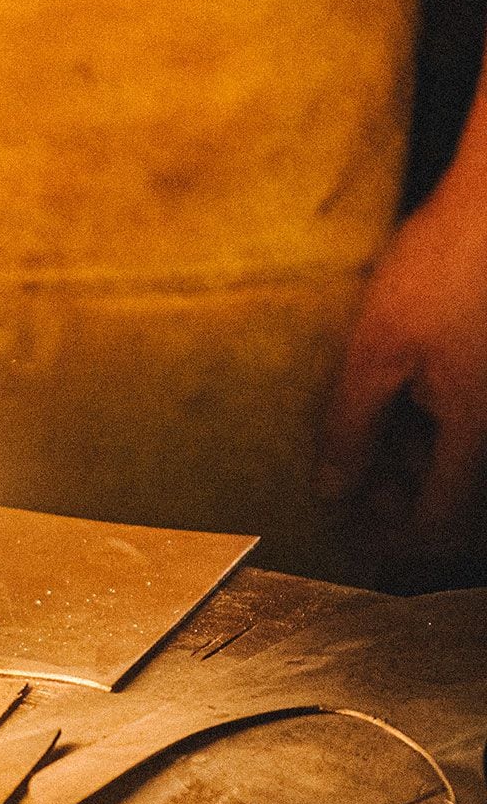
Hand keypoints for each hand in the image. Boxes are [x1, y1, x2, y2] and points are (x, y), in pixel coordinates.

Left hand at [322, 176, 486, 555]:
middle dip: (393, 494)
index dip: (387, 538)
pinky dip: (429, 417)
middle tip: (340, 476)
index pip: (436, 524)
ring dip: (409, 454)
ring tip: (359, 424)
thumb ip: (351, 428)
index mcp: (477, 432)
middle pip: (450, 493)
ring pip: (458, 453)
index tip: (347, 531)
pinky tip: (397, 386)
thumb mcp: (377, 351)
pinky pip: (467, 417)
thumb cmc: (447, 264)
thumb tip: (332, 489)